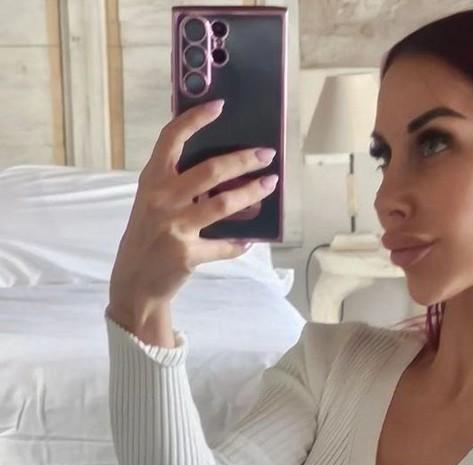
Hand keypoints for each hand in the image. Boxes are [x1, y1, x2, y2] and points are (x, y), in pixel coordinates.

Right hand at [108, 98, 278, 319]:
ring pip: (223, 204)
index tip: (220, 106)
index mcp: (152, 180)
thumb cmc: (148, 236)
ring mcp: (174, 227)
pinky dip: (239, 243)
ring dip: (251, 193)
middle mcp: (161, 199)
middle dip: (243, 159)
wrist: (135, 282)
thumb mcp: (153, 202)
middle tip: (266, 154)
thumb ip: (178, 184)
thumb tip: (223, 171)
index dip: (195, 119)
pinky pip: (224, 245)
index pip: (171, 139)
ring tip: (269, 185)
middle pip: (210, 170)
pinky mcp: (187, 254)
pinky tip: (249, 239)